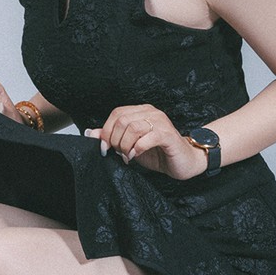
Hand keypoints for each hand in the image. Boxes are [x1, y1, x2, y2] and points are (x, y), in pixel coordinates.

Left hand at [85, 104, 207, 180]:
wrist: (183, 163)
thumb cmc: (158, 153)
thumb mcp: (130, 145)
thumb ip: (112, 138)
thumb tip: (92, 133)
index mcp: (141, 111)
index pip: (117, 113)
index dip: (107, 131)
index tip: (105, 148)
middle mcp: (151, 112)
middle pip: (122, 120)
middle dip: (115, 140)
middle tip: (119, 153)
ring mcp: (160, 122)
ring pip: (132, 127)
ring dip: (125, 146)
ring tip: (128, 156)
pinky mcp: (168, 135)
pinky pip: (147, 138)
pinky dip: (137, 149)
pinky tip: (136, 156)